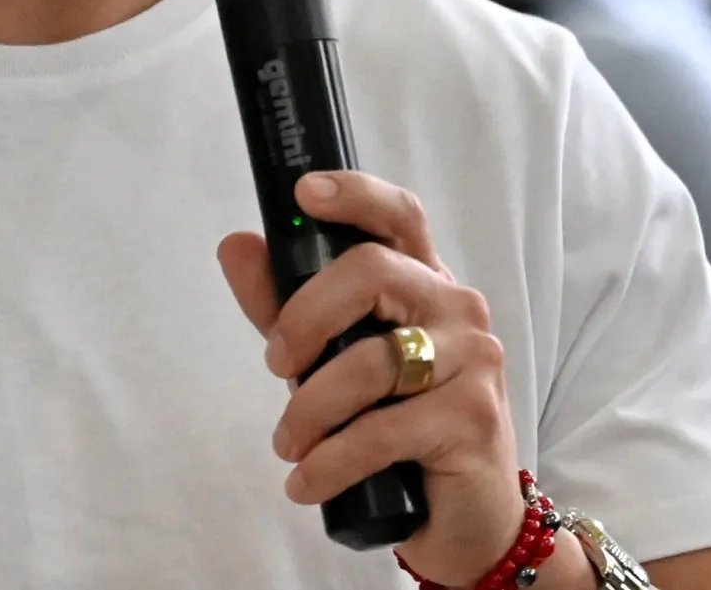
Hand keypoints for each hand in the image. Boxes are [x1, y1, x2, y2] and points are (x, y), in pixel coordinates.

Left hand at [218, 171, 527, 586]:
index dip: (355, 194)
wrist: (463, 517)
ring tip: (290, 445)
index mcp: (423, 280)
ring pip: (369, 362)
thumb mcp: (330, 359)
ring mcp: (475, 360)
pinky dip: (328, 462)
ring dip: (309, 411)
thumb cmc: (394, 425)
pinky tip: (307, 482)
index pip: (399, 215)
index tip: (303, 194)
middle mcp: (458, 307)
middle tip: (275, 364)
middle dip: (304, 318)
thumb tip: (235, 246)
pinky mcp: (474, 419)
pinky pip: (380, 432)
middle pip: (371, 271)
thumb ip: (284, 304)